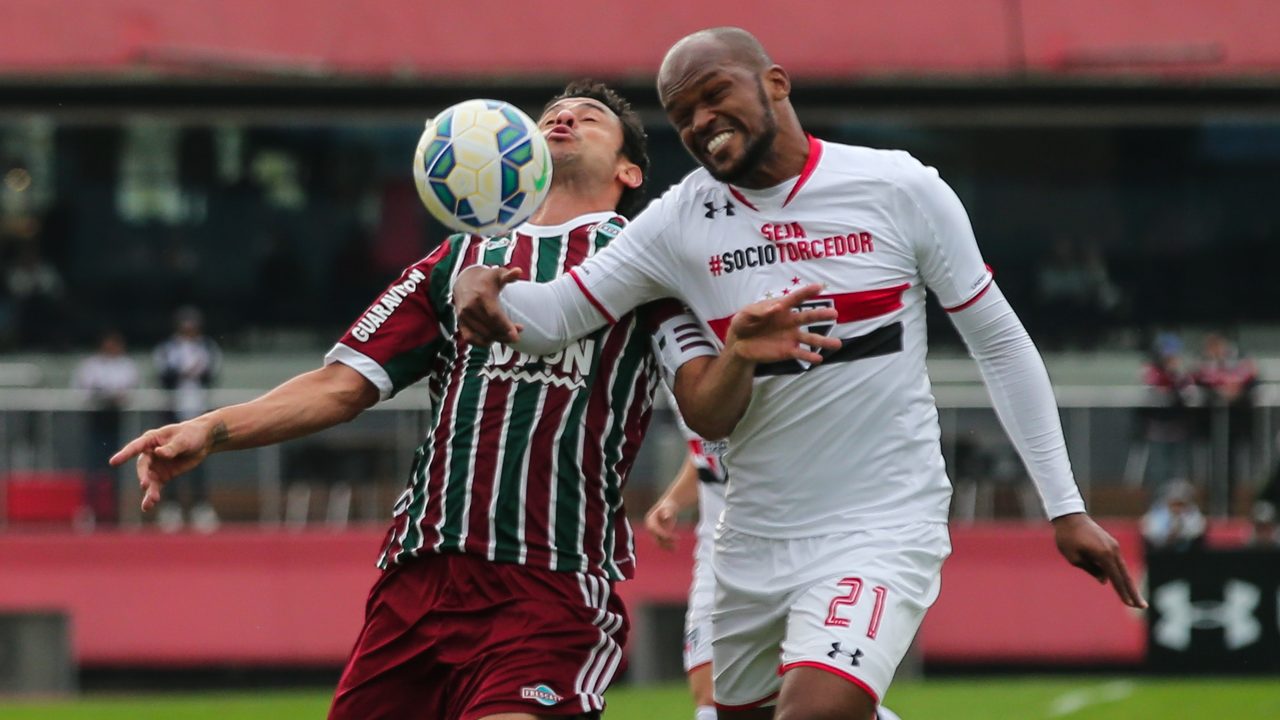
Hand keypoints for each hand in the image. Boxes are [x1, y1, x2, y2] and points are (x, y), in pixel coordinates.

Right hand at [109, 419, 218, 511]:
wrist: (203, 441)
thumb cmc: (191, 434)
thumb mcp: (184, 440)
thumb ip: (172, 448)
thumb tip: (160, 453)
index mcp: (151, 439)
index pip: (135, 447)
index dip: (125, 454)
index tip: (114, 462)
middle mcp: (150, 453)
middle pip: (143, 466)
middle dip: (143, 476)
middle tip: (145, 485)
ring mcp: (155, 466)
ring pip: (148, 479)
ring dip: (148, 490)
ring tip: (151, 501)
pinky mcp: (163, 476)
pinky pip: (155, 487)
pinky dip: (152, 496)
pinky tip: (148, 506)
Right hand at [453, 266, 524, 345]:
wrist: (464, 280)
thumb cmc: (486, 279)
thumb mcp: (498, 274)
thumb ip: (509, 275)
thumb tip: (518, 271)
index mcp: (481, 295)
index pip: (494, 315)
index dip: (506, 326)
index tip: (517, 333)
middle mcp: (470, 307)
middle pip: (490, 327)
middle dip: (505, 334)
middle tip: (517, 335)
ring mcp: (464, 316)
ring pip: (482, 334)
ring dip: (497, 338)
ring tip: (508, 335)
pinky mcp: (460, 322)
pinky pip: (470, 338)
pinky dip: (482, 342)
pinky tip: (493, 339)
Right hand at [644, 498, 680, 550]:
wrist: (669, 507)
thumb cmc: (669, 506)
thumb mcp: (668, 508)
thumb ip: (667, 512)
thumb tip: (666, 517)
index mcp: (649, 520)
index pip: (655, 530)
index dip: (663, 534)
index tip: (674, 537)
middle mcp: (650, 527)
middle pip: (656, 537)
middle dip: (666, 541)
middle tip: (676, 543)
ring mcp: (654, 532)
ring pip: (659, 542)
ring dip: (667, 546)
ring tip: (676, 549)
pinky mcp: (659, 535)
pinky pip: (662, 543)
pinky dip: (668, 546)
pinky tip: (675, 549)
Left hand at [726, 284, 841, 363]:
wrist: (739, 344)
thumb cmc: (743, 323)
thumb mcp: (745, 315)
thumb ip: (759, 311)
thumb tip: (776, 307)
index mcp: (780, 308)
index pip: (796, 298)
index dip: (807, 292)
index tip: (819, 287)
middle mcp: (790, 322)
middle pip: (808, 317)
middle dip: (821, 315)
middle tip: (834, 314)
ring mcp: (790, 337)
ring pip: (810, 338)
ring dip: (823, 341)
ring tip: (837, 344)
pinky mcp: (787, 351)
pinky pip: (800, 354)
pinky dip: (810, 357)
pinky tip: (818, 359)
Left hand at [1052, 512, 1147, 608]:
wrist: (1069, 516)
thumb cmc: (1067, 537)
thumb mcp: (1074, 558)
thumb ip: (1091, 569)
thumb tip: (1105, 580)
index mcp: (1103, 555)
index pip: (1116, 578)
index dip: (1123, 593)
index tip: (1130, 605)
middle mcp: (1112, 550)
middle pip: (1125, 575)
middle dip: (1133, 592)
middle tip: (1142, 607)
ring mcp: (1113, 546)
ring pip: (1122, 569)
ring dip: (1127, 584)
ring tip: (1133, 599)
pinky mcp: (1111, 543)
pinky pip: (1116, 561)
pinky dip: (1119, 573)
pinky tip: (1119, 583)